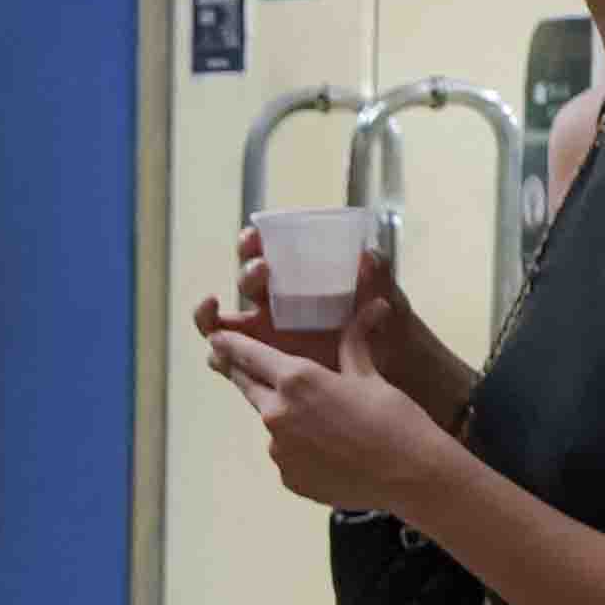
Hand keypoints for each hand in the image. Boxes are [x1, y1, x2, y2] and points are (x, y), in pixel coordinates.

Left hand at [203, 321, 457, 517]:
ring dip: (284, 416)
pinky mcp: (288, 477)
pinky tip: (330, 450)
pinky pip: (286, 454)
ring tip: (323, 422)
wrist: (411, 475)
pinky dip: (300, 449)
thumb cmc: (394, 418)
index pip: (247, 355)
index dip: (230, 344)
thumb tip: (372, 307)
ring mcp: (279, 450)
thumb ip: (353, 342)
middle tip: (247, 367)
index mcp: (296, 379)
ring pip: (271, 423)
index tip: (216, 339)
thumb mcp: (369, 374)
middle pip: (248, 387)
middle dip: (247, 375)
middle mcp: (277, 414)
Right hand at [222, 226, 400, 373]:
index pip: (264, 252)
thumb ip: (379, 276)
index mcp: (297, 280)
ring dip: (212, 316)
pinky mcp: (264, 367)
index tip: (254, 237)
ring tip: (215, 313)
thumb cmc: (385, 324)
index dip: (251, 243)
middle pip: (244, 284)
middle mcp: (276, 304)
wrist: (392, 365)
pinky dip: (219, 358)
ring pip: (224, 323)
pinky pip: (230, 362)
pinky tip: (220, 357)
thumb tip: (369, 255)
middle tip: (263, 270)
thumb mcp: (386, 297)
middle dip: (248, 274)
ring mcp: (267, 336)